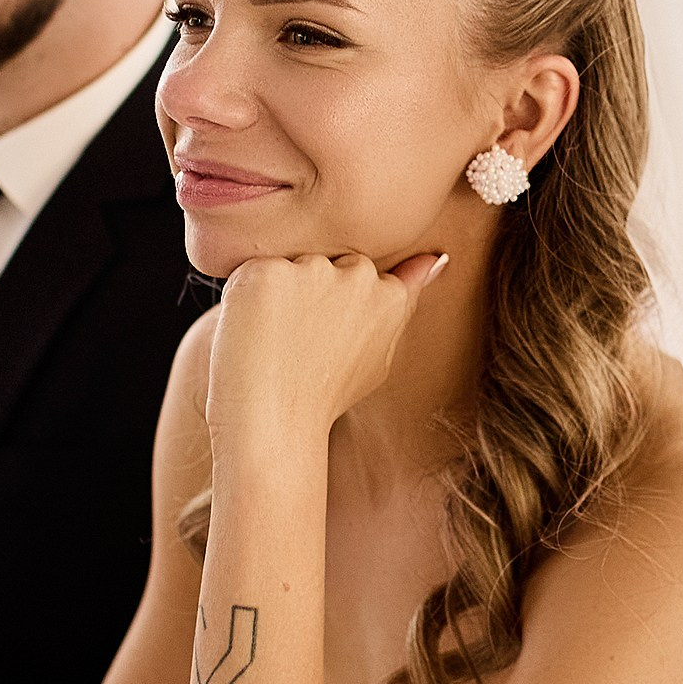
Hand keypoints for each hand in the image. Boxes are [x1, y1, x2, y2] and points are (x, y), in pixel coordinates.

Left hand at [205, 250, 447, 451]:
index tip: (324, 342)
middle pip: (324, 263)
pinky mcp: (267, 274)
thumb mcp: (380, 353)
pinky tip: (251, 337)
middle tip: (296, 343)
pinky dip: (244, 301)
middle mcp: (358, 274)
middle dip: (308, 291)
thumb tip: (437, 259)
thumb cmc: (325, 395)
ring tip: (273, 344)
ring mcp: (312, 271)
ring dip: (275, 296)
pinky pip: (252, 273)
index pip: (357, 275)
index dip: (333, 309)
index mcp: (389, 295)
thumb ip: (406, 302)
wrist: (277, 424)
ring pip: (287, 266)